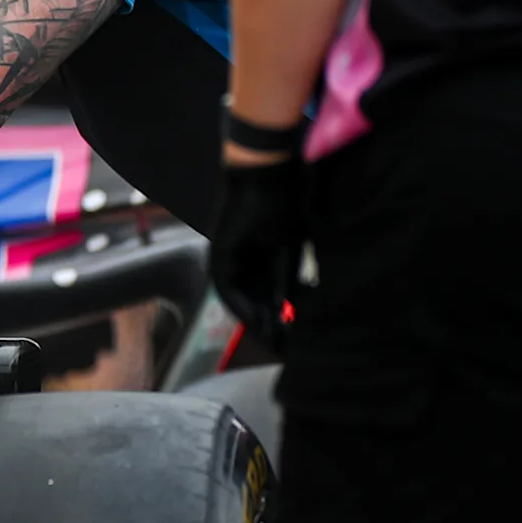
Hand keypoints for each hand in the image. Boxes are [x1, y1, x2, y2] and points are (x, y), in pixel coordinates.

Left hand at [211, 154, 308, 355]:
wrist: (269, 172)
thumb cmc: (287, 199)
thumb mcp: (294, 247)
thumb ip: (292, 276)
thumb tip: (301, 304)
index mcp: (260, 261)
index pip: (270, 299)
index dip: (283, 320)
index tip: (298, 339)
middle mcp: (240, 264)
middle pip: (253, 306)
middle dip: (270, 329)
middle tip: (287, 350)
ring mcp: (226, 261)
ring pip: (240, 302)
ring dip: (256, 323)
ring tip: (275, 343)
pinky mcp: (220, 257)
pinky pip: (228, 291)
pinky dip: (243, 308)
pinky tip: (260, 323)